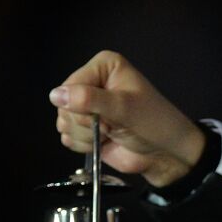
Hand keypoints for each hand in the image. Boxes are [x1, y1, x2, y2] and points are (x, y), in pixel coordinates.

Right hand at [50, 51, 205, 187]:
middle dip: (85, 123)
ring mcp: (86, 107)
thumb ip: (90, 100)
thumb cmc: (153, 123)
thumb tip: (55, 95)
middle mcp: (91, 82)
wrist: (166, 154)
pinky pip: (67, 137)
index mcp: (103, 66)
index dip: (84, 106)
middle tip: (110, 127)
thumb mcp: (124, 108)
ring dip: (84, 136)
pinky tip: (102, 143)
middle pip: (64, 104)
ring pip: (63, 122)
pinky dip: (83, 145)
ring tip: (109, 135)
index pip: (71, 85)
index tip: (108, 115)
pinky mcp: (85, 128)